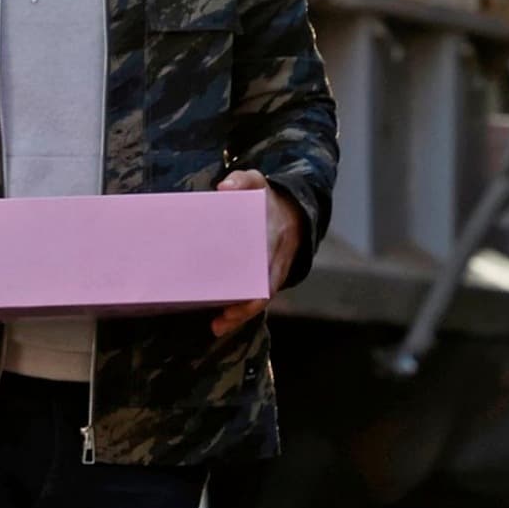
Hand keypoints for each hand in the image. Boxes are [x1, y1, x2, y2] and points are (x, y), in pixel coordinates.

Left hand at [214, 169, 300, 337]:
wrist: (291, 207)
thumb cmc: (265, 196)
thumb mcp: (255, 181)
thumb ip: (242, 180)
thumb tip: (225, 188)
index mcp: (275, 238)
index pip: (267, 270)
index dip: (253, 290)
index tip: (233, 302)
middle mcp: (276, 259)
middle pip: (262, 293)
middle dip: (242, 312)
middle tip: (218, 324)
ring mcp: (272, 270)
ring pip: (259, 299)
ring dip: (240, 316)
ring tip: (217, 327)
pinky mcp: (264, 276)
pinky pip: (254, 296)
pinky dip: (240, 309)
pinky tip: (221, 320)